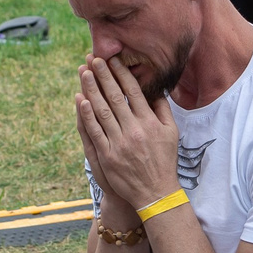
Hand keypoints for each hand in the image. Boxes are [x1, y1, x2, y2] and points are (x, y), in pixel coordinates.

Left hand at [75, 55, 179, 212]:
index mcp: (149, 122)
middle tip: (94, 59)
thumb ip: (163, 110)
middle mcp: (134, 130)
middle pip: (115, 97)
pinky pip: (94, 132)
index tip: (113, 60)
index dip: (121, 74)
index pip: (133, 92)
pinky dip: (86, 115)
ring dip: (91, 90)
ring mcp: (119, 143)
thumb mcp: (171, 133)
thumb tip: (155, 89)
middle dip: (103, 76)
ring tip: (84, 73)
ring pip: (102, 111)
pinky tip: (80, 100)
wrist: (155, 193)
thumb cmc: (164, 160)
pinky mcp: (107, 156)